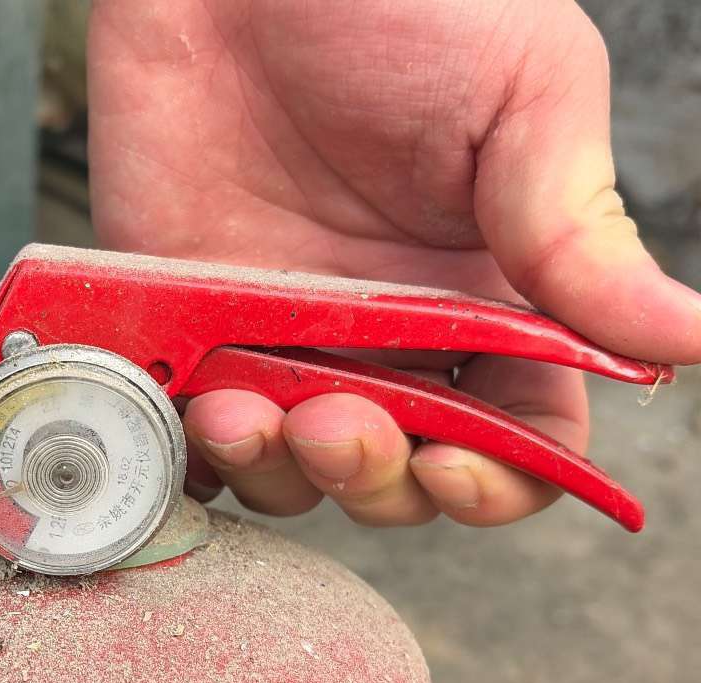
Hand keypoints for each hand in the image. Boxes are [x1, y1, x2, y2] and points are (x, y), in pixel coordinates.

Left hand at [89, 0, 700, 525]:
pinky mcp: (186, 317)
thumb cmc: (402, 1)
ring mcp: (279, 330)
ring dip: (278, 472)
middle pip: (400, 469)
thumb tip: (684, 339)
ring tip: (250, 412)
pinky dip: (192, 449)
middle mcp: (386, 330)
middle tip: (342, 426)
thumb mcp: (522, 98)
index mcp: (488, 291)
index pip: (515, 430)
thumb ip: (580, 235)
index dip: (499, 478)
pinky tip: (196, 414)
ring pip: (290, 468)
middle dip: (376, 480)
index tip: (462, 471)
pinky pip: (189, 423)